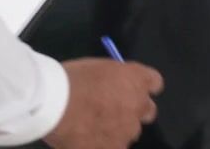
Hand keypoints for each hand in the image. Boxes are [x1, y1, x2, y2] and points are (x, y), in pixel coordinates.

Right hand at [45, 58, 163, 148]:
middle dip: (134, 110)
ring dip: (118, 129)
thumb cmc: (72, 78)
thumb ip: (115, 79)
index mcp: (138, 79)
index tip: (130, 88)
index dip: (142, 86)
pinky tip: (86, 139)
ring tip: (93, 127)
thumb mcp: (99, 67)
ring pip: (129, 132)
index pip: (155, 83)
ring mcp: (127, 131)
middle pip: (147, 110)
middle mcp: (139, 105)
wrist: (54, 103)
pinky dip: (102, 144)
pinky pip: (113, 147)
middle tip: (113, 110)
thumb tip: (114, 87)